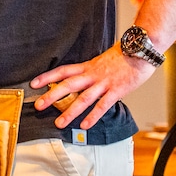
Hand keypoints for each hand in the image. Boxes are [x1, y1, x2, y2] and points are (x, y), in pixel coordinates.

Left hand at [30, 47, 155, 129]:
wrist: (142, 49)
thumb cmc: (123, 56)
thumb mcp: (101, 61)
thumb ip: (91, 71)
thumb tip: (80, 79)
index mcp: (88, 66)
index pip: (63, 71)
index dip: (47, 77)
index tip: (34, 83)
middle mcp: (92, 74)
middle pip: (68, 85)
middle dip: (51, 96)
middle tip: (38, 106)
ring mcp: (104, 83)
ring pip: (83, 98)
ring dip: (70, 112)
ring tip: (59, 123)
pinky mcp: (117, 90)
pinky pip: (103, 105)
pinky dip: (93, 116)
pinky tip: (84, 125)